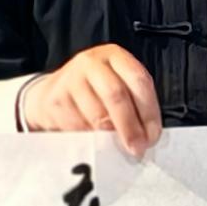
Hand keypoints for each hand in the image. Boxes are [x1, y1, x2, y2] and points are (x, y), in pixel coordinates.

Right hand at [21, 43, 162, 155]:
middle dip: (130, 127)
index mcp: (115, 57)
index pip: (139, 80)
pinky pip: (78, 127)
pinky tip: (92, 139)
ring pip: (96, 114)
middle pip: (116, 95)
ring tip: (114, 146)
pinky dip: (89, 139)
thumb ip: (134, 106)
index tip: (152, 137)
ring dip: (109, 137)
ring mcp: (71, 79)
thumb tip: (145, 137)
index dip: (149, 112)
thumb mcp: (118, 86)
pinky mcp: (55, 99)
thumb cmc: (94, 91)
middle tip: (136, 148)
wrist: (54, 92)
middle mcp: (92, 63)